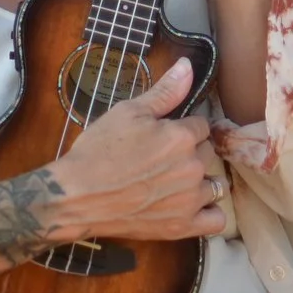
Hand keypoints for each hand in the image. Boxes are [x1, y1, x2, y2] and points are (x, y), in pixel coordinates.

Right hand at [44, 57, 225, 240]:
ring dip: (199, 182)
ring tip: (172, 183)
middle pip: (207, 153)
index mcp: (181, 136)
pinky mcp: (183, 226)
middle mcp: (192, 167)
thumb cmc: (97, 152)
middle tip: (160, 160)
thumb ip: (164, 92)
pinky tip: (192, 206)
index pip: (200, 125)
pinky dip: (208, 213)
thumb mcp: (127, 113)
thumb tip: (188, 66)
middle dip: (190, 153)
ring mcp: (190, 199)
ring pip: (214, 184)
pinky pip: (216, 221)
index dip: (182, 129)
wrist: (76, 196)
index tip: (163, 137)